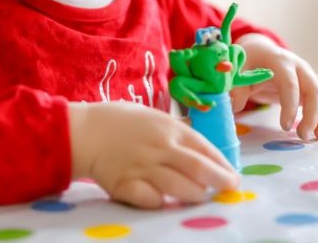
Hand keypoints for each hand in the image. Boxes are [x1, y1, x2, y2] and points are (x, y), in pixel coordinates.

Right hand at [68, 101, 238, 208]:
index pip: (205, 148)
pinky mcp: (127, 185)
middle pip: (199, 169)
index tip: (233, 176)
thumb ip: (176, 130)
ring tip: (200, 197)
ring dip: (196, 195)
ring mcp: (144, 168)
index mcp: (169, 128)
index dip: (223, 164)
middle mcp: (160, 148)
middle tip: (230, 190)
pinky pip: (153, 201)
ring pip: (181, 188)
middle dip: (220, 182)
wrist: (84, 131)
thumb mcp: (152, 115)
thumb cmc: (119, 120)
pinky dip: (163, 203)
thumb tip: (200, 145)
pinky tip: (165, 201)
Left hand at [230, 34, 317, 140]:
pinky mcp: (315, 85)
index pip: (289, 83)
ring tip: (317, 137)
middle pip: (314, 90)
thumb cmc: (249, 62)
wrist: (261, 51)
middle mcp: (299, 66)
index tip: (285, 127)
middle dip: (312, 115)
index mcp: (279, 61)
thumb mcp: (238, 71)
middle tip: (301, 136)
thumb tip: (234, 105)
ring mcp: (310, 75)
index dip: (290, 105)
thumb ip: (236, 88)